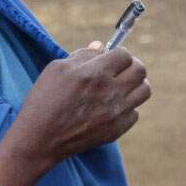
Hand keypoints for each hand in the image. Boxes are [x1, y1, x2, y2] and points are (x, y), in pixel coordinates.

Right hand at [10, 44, 150, 170]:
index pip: (124, 55)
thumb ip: (82, 55)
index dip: (117, 53)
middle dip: (131, 65)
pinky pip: (135, 112)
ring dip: (134, 84)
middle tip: (119, 69)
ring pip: (144, 91)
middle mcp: (110, 92)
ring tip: (120, 85)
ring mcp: (116, 112)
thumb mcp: (56, 69)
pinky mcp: (117, 129)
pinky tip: (111, 106)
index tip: (110, 57)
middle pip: (140, 70)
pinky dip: (127, 106)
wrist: (40, 138)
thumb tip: (101, 46)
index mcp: (94, 73)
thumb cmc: (44, 100)